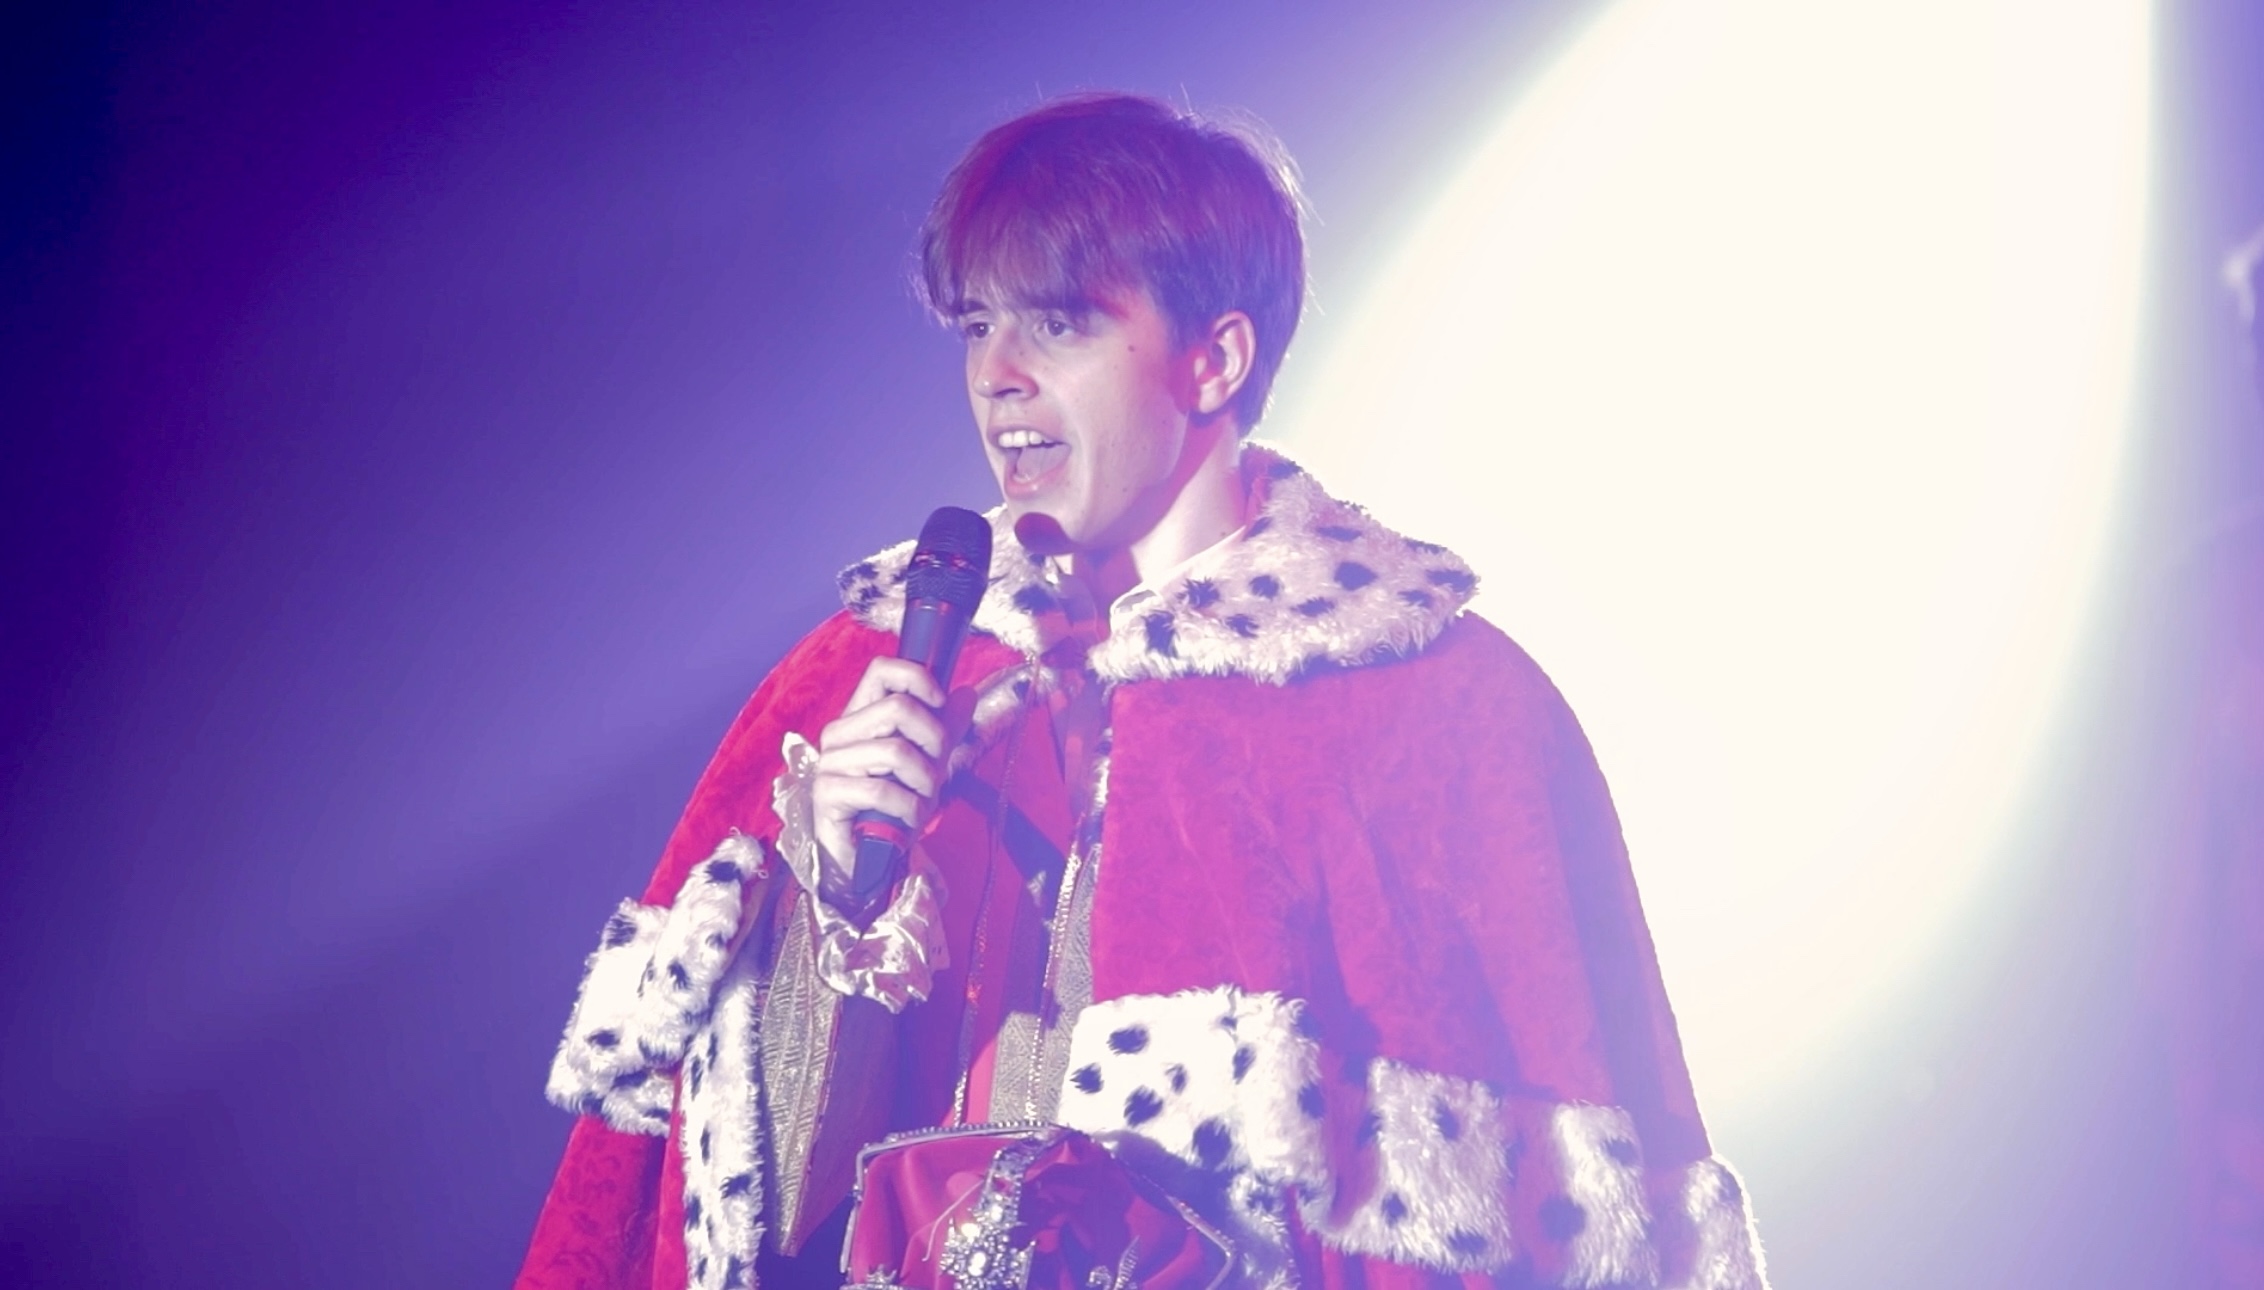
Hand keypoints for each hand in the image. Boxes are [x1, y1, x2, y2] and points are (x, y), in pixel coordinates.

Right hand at [809, 657, 949, 893]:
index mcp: (861, 716)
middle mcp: (840, 734)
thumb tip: (966, 693)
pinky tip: (909, 818)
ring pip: (895, 750)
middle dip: (934, 740)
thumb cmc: (892, 807)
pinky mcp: (828, 793)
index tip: (941, 703)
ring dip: (924, 781)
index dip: (918, 678)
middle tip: (937, 769)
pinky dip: (908, 807)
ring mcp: (830, 763)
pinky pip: (881, 789)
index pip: (882, 670)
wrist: (866, 859)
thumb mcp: (926, 762)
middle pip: (898, 708)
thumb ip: (943, 728)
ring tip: (924, 799)